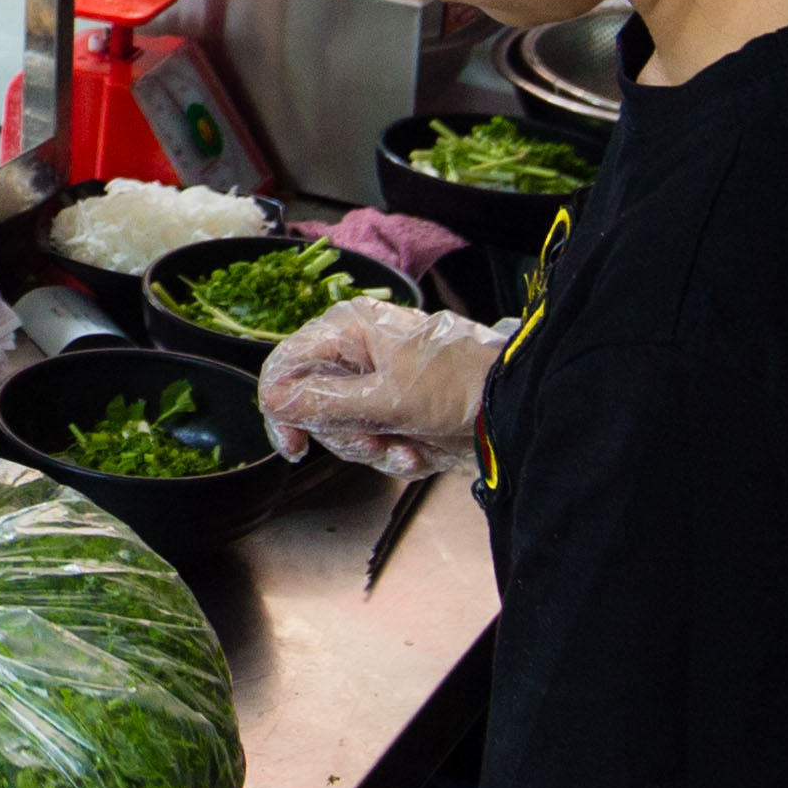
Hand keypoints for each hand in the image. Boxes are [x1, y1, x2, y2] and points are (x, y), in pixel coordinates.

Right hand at [253, 298, 503, 478]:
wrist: (516, 409)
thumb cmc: (459, 385)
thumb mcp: (387, 398)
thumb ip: (324, 403)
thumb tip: (271, 400)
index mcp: (349, 330)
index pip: (286, 366)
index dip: (281, 408)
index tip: (294, 446)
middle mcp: (356, 355)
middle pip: (312, 407)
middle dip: (345, 435)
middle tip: (375, 441)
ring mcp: (375, 386)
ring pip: (342, 432)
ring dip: (374, 449)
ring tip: (408, 447)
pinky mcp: (394, 414)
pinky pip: (372, 444)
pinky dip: (395, 456)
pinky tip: (420, 451)